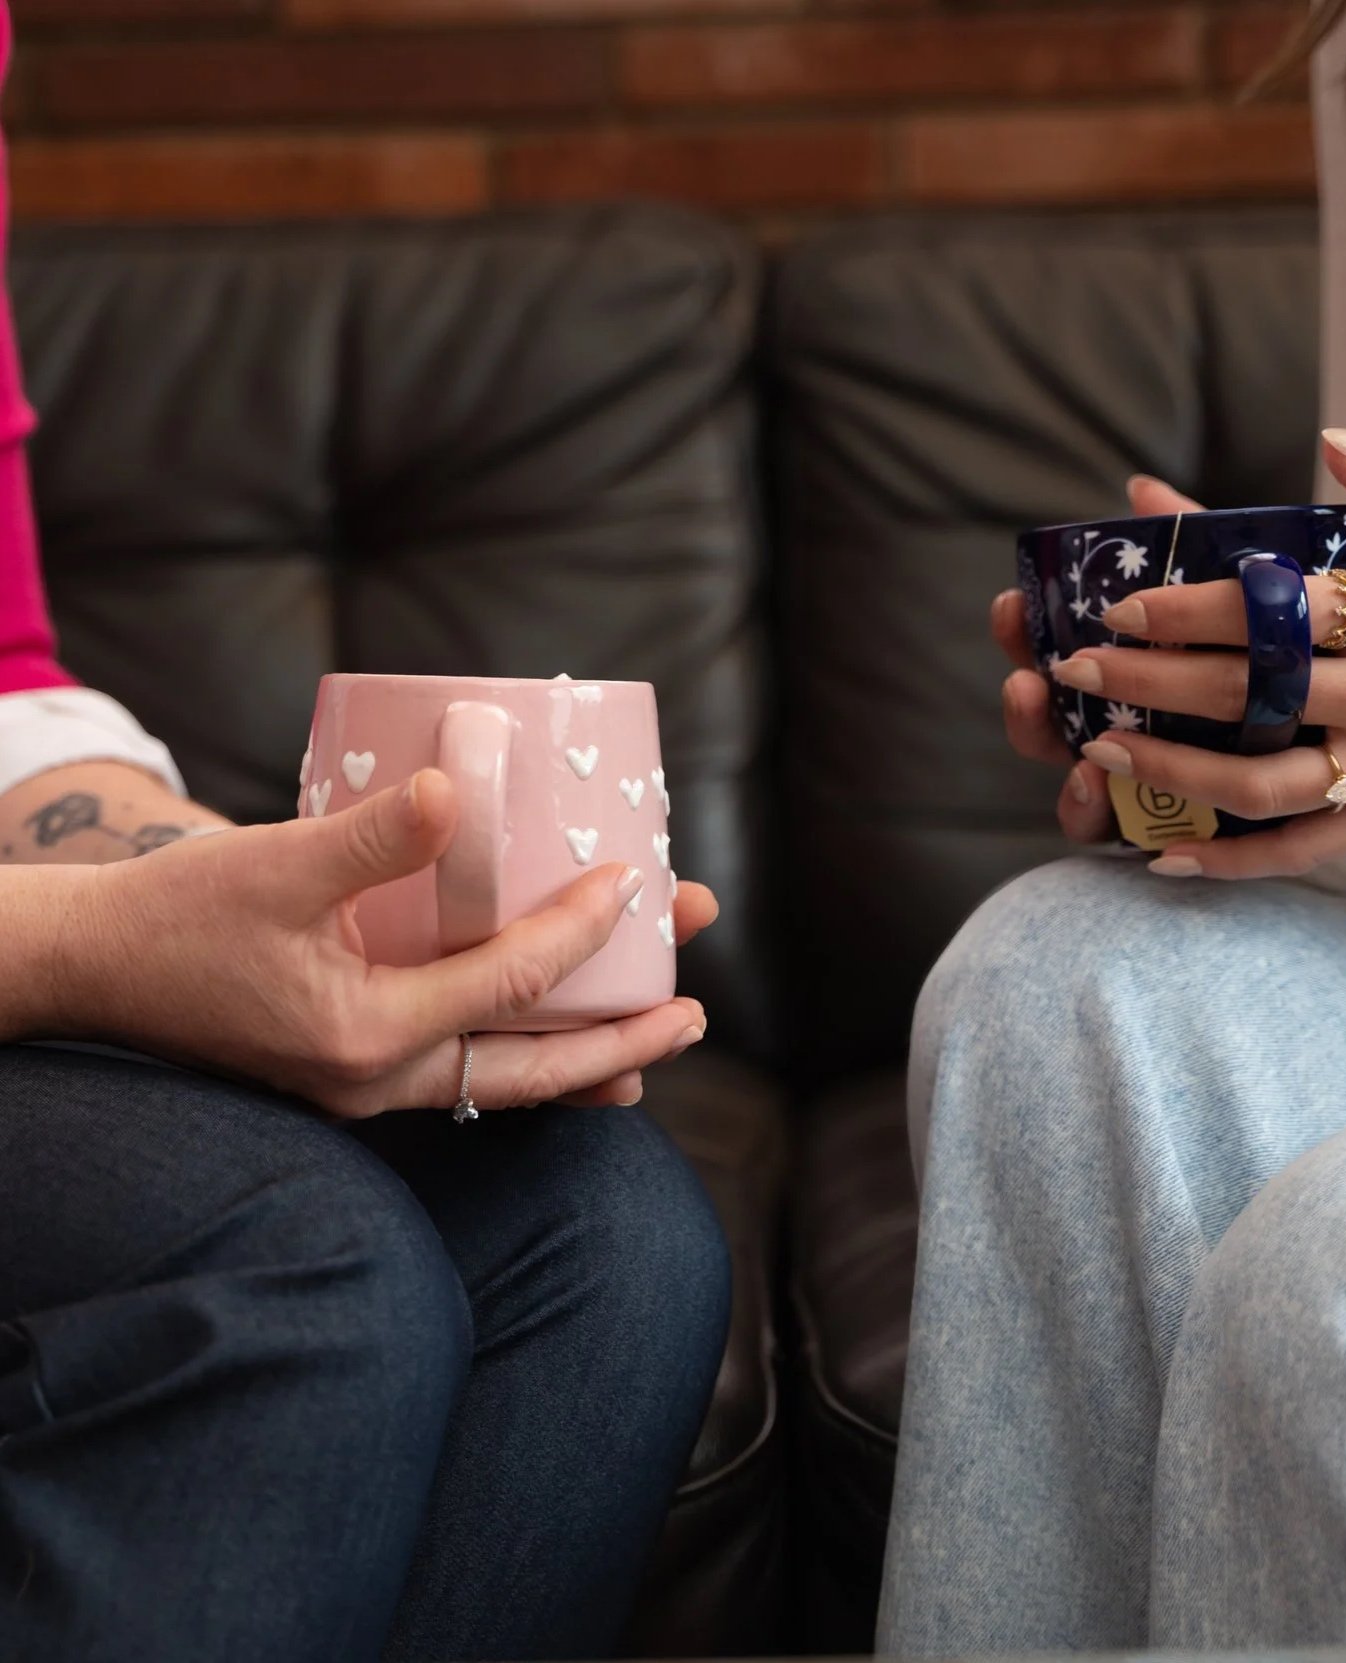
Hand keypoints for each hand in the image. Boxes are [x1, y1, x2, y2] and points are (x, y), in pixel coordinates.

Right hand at [62, 768, 717, 1115]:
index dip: (582, 930)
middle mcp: (375, 1079)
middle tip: (695, 1009)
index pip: (510, 982)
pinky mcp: (353, 1071)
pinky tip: (558, 1050)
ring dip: (585, 1060)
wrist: (92, 970)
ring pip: (503, 1085)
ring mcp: (365, 1087)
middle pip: (532, 1069)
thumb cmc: (174, 916)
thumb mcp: (272, 864)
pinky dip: (523, 1062)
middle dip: (623, 1039)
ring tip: (659, 1042)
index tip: (635, 882)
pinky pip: (465, 1079)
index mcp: (364, 1033)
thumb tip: (460, 790)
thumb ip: (373, 837)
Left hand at [993, 431, 1345, 878]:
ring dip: (1168, 772)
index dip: (1188, 611)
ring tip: (1094, 750)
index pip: (1276, 610)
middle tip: (1076, 670)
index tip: (1119, 609)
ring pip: (1259, 783)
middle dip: (1149, 682)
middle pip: (1249, 694)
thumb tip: (1331, 442)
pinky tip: (1160, 857)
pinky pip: (1297, 852)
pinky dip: (1229, 863)